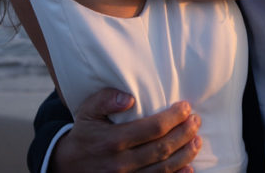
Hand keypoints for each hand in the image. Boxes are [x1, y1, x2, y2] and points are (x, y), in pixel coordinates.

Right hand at [51, 88, 201, 172]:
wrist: (67, 166)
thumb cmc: (83, 134)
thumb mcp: (87, 111)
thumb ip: (105, 100)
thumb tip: (129, 98)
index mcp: (113, 140)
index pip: (152, 128)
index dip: (173, 117)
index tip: (185, 107)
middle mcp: (122, 162)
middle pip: (162, 148)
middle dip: (184, 133)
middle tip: (196, 121)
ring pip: (164, 168)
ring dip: (185, 153)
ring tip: (197, 139)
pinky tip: (189, 167)